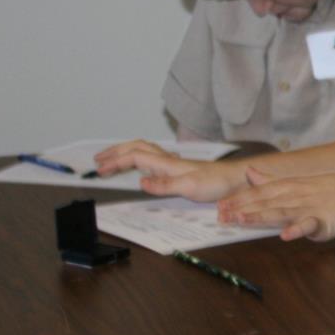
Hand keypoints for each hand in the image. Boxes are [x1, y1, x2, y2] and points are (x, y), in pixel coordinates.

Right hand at [93, 140, 240, 200]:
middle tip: (98, 161)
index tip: (100, 169)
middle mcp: (168, 160)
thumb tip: (141, 182)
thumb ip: (165, 185)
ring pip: (143, 151)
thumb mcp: (190, 187)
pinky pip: (151, 158)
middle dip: (115, 152)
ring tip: (111, 161)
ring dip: (124, 153)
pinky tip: (138, 167)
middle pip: (135, 148)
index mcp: (167, 163)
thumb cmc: (217, 182)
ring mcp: (173, 163)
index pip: (134, 157)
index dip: (115, 161)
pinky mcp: (178, 169)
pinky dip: (137, 159)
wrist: (236, 179)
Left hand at [219, 169, 334, 240]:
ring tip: (243, 220)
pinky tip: (285, 236)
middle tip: (222, 217)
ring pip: (281, 213)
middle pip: (264, 203)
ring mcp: (306, 208)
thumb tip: (249, 172)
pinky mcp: (322, 221)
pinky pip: (308, 226)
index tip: (220, 207)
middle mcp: (293, 196)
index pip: (258, 193)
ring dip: (261, 216)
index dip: (238, 200)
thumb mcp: (295, 182)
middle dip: (242, 209)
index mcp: (286, 188)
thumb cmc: (325, 191)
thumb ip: (270, 180)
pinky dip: (297, 230)